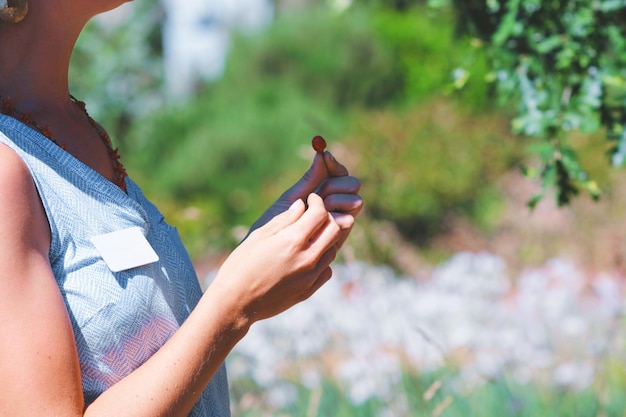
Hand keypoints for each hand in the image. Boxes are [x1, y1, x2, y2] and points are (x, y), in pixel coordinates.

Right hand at [213, 194, 340, 323]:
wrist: (236, 302)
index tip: (310, 199)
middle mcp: (307, 258)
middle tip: (312, 215)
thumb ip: (284, 219)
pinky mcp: (309, 290)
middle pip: (334, 229)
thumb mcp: (259, 235)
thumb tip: (301, 205)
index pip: (320, 213)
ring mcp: (310, 276)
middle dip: (326, 217)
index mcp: (293, 240)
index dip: (317, 201)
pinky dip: (321, 260)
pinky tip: (306, 258)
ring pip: (332, 249)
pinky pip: (326, 270)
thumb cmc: (241, 265)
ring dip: (324, 239)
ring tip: (308, 236)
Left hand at [249, 150, 362, 248]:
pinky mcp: (338, 239)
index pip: (337, 173)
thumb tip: (322, 153)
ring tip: (321, 206)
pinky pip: (348, 220)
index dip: (334, 164)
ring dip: (338, 199)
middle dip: (338, 184)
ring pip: (354, 201)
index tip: (325, 156)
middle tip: (321, 192)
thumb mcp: (291, 199)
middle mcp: (333, 206)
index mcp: (321, 192)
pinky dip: (337, 216)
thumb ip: (310, 180)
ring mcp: (337, 221)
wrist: (266, 254)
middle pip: (351, 185)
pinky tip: (324, 218)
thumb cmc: (274, 225)